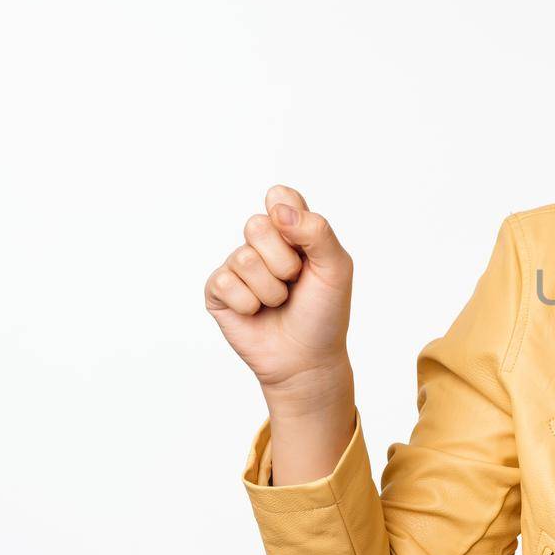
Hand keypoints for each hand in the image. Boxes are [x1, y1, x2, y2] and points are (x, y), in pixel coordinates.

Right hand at [203, 185, 354, 405]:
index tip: (302, 241)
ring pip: (243, 258)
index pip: (280, 196)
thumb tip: (278, 210)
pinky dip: (249, 304)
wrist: (307, 358)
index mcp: (292, 230)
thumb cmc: (324, 312)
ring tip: (280, 302)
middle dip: (284, 262)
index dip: (288, 214)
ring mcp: (237, 266)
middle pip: (256, 225)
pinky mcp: (218, 290)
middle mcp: (262, 243)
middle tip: (295, 281)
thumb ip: (317, 232)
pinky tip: (258, 313)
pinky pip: (225, 283)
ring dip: (271, 289)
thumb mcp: (336, 269)